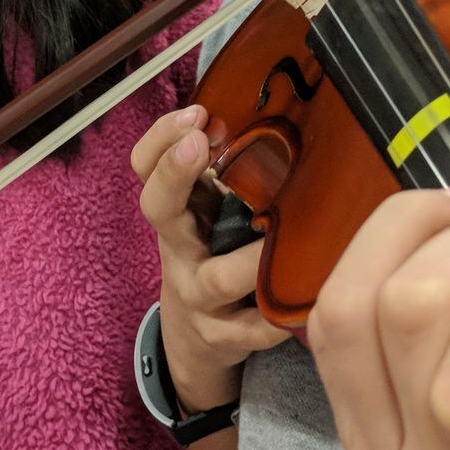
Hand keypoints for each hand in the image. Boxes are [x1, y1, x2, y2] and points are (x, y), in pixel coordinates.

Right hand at [131, 106, 288, 413]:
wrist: (198, 340)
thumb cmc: (216, 255)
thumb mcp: (210, 212)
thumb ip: (230, 172)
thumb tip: (285, 110)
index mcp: (177, 210)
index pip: (144, 166)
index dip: (162, 138)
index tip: (196, 114)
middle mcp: (178, 249)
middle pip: (158, 207)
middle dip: (175, 172)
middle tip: (200, 142)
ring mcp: (197, 296)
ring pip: (216, 278)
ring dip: (249, 258)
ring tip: (279, 237)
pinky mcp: (224, 337)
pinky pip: (252, 329)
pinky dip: (277, 317)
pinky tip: (305, 303)